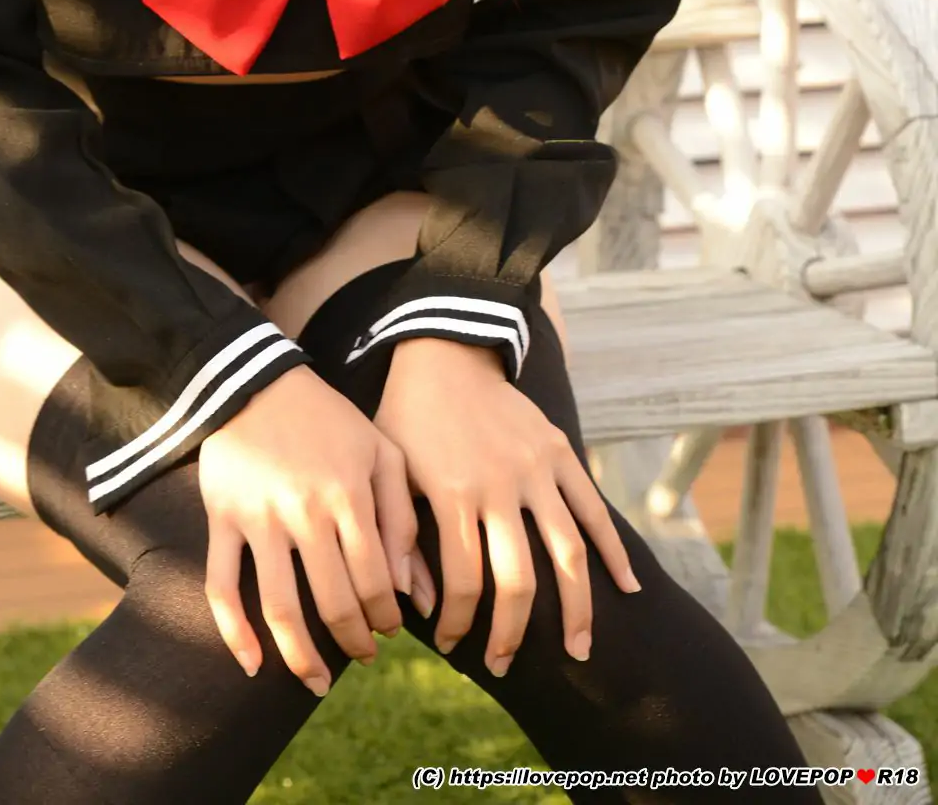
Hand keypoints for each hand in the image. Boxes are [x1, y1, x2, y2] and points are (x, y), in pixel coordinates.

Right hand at [197, 364, 416, 695]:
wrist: (257, 382)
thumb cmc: (328, 420)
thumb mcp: (380, 451)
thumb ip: (402, 516)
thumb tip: (414, 592)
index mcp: (348, 495)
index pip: (375, 579)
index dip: (385, 616)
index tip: (390, 631)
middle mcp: (305, 511)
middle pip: (333, 601)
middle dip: (354, 641)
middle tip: (363, 656)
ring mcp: (259, 518)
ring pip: (281, 606)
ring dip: (302, 656)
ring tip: (319, 682)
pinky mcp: (221, 519)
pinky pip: (223, 586)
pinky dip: (234, 632)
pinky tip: (252, 665)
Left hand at [372, 338, 639, 676]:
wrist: (445, 352)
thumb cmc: (407, 417)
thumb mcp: (390, 472)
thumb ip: (401, 537)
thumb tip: (418, 604)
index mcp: (453, 492)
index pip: (464, 582)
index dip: (460, 624)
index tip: (452, 647)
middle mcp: (500, 484)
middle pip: (519, 580)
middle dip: (512, 633)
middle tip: (503, 665)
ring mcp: (536, 468)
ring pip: (568, 554)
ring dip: (577, 610)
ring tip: (579, 651)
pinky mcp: (560, 452)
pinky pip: (593, 509)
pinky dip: (614, 550)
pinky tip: (628, 588)